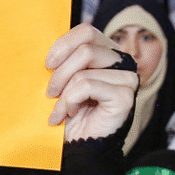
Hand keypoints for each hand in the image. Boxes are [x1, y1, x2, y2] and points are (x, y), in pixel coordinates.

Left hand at [46, 25, 138, 143]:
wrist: (79, 143)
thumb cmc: (70, 110)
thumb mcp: (63, 78)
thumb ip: (63, 59)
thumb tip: (47, 47)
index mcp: (107, 52)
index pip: (86, 31)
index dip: (63, 45)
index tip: (48, 64)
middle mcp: (122, 62)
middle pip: (85, 49)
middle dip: (60, 73)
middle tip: (50, 92)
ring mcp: (127, 79)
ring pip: (84, 70)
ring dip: (63, 92)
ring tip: (59, 108)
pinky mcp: (124, 96)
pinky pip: (86, 86)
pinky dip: (70, 101)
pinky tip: (69, 113)